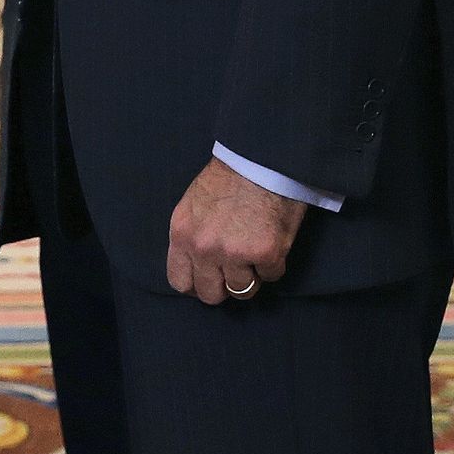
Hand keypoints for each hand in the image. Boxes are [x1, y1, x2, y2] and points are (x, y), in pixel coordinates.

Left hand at [166, 156, 304, 304]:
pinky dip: (274, 263)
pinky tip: (272, 239)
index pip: (179, 281)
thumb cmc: (228, 178)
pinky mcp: (265, 254)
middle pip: (210, 294)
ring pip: (242, 291)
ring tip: (255, 250)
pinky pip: (271, 276)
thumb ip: (192, 237)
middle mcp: (203, 248)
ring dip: (251, 275)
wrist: (259, 159)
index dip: (196, 284)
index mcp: (181, 234)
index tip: (209, 278)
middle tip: (236, 269)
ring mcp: (233, 254)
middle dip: (224, 286)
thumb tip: (197, 266)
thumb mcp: (193, 206)